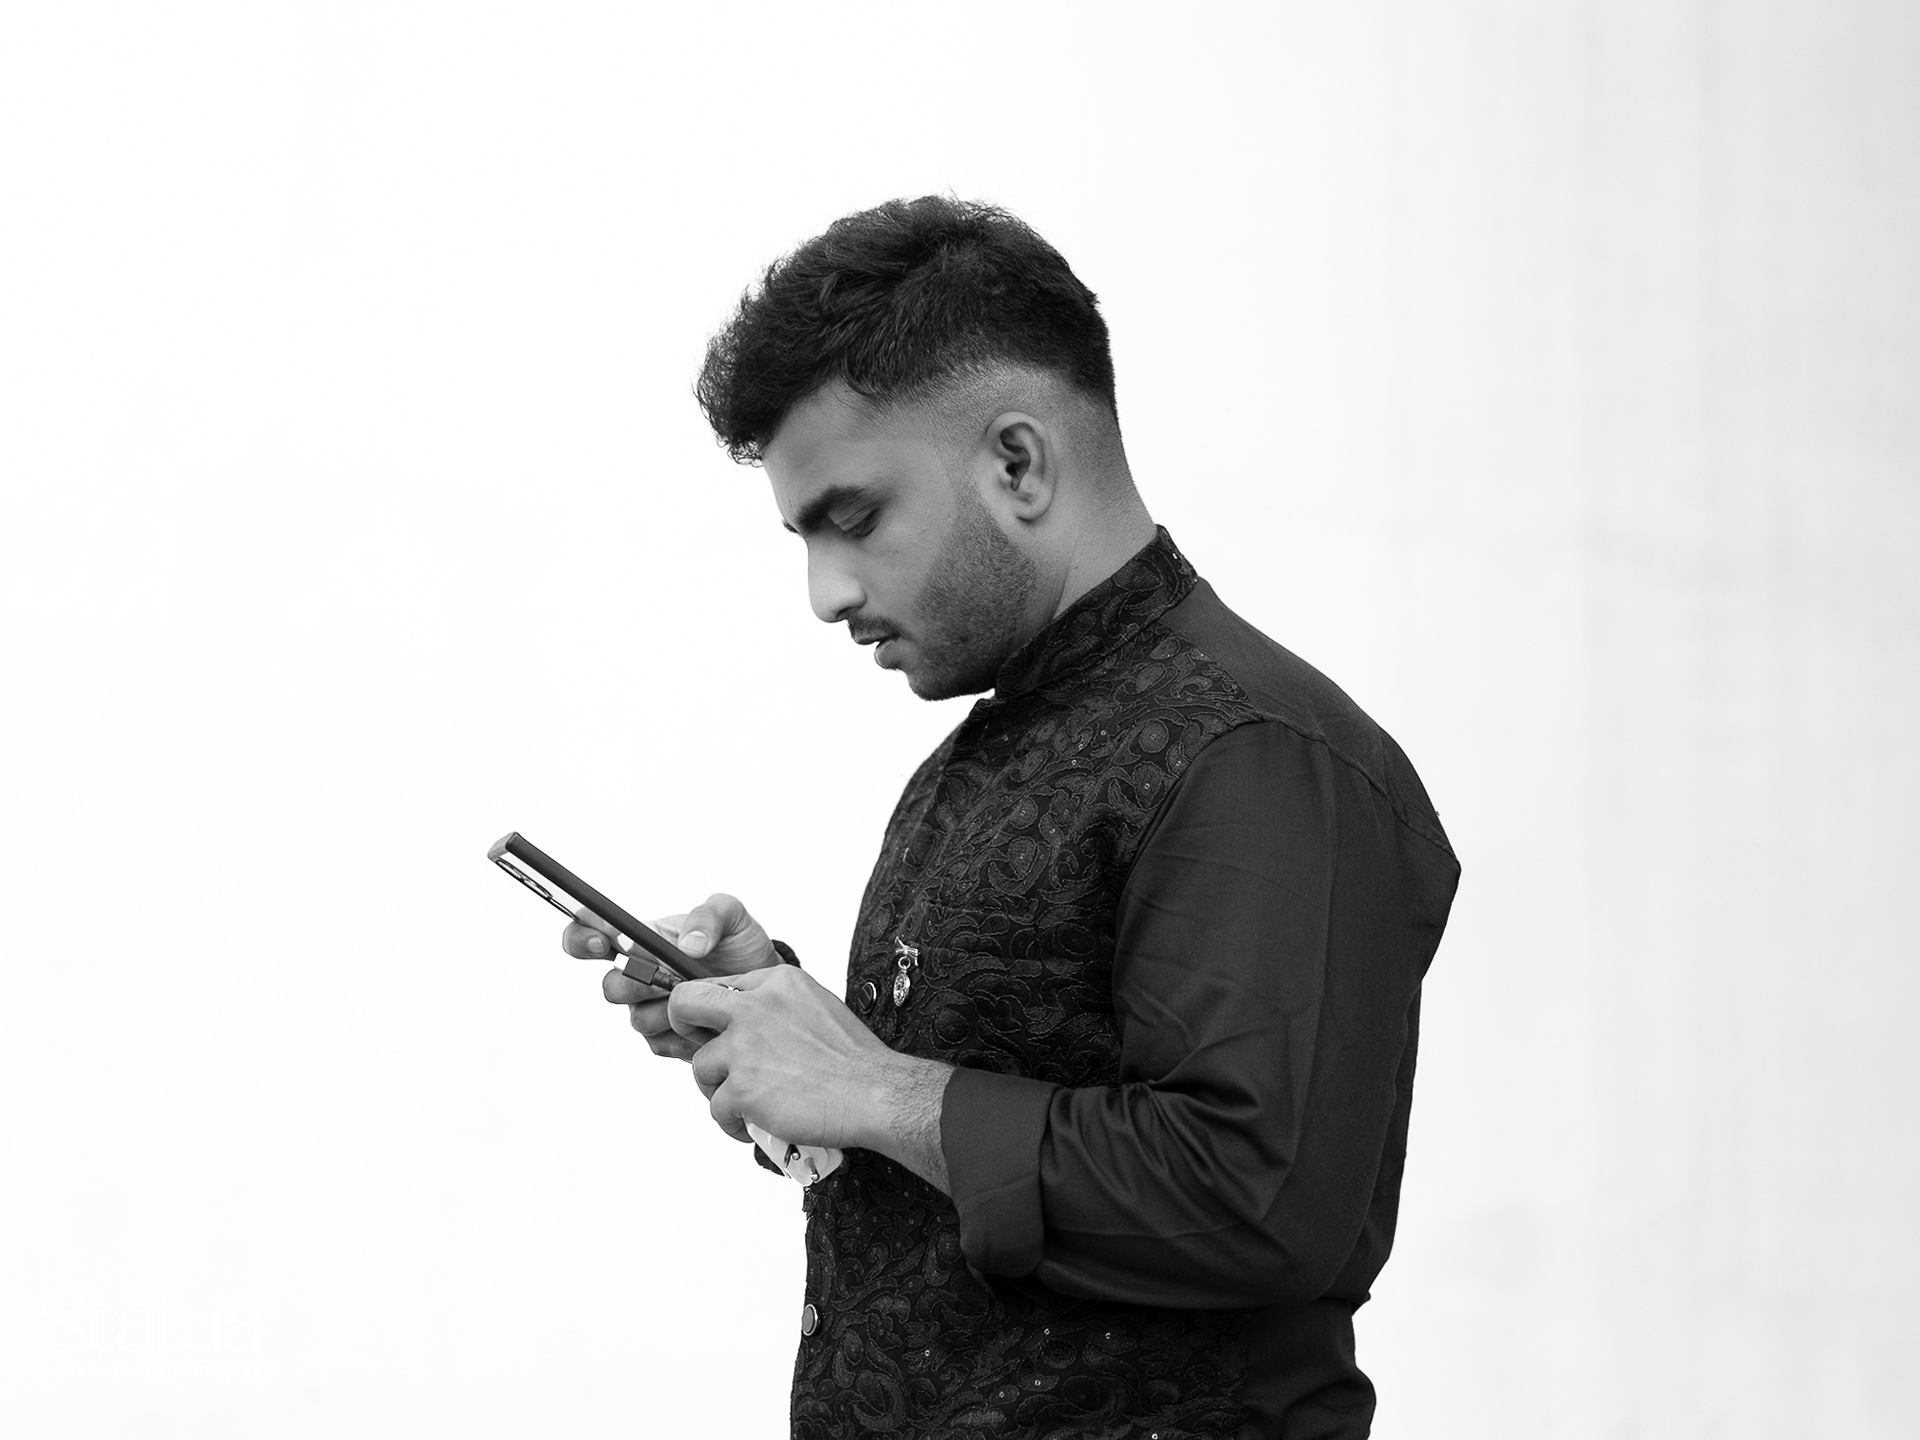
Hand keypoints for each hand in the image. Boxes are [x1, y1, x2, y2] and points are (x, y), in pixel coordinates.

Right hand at [560, 893, 779, 1060]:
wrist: (765, 988)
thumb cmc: (741, 946)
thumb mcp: (734, 917)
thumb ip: (709, 916)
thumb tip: (688, 944)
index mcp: (642, 937)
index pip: (590, 932)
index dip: (582, 937)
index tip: (603, 942)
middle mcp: (637, 975)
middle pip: (610, 987)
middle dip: (637, 984)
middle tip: (669, 979)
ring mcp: (648, 1008)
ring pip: (638, 1019)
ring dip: (671, 1011)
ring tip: (706, 999)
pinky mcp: (665, 1039)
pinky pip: (661, 1044)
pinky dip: (687, 1033)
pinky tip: (710, 1022)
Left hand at [672, 964, 948, 1169]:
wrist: (875, 1094)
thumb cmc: (853, 1059)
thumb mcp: (815, 1006)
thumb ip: (776, 1007)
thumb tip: (745, 1021)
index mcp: (776, 982)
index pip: (719, 984)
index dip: (713, 1011)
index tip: (718, 1030)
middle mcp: (755, 1006)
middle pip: (685, 1003)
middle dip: (682, 1026)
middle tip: (701, 1049)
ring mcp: (744, 1046)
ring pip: (701, 1066)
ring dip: (719, 1088)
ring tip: (747, 1102)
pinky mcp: (741, 1087)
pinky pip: (716, 1107)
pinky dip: (733, 1122)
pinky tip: (755, 1124)